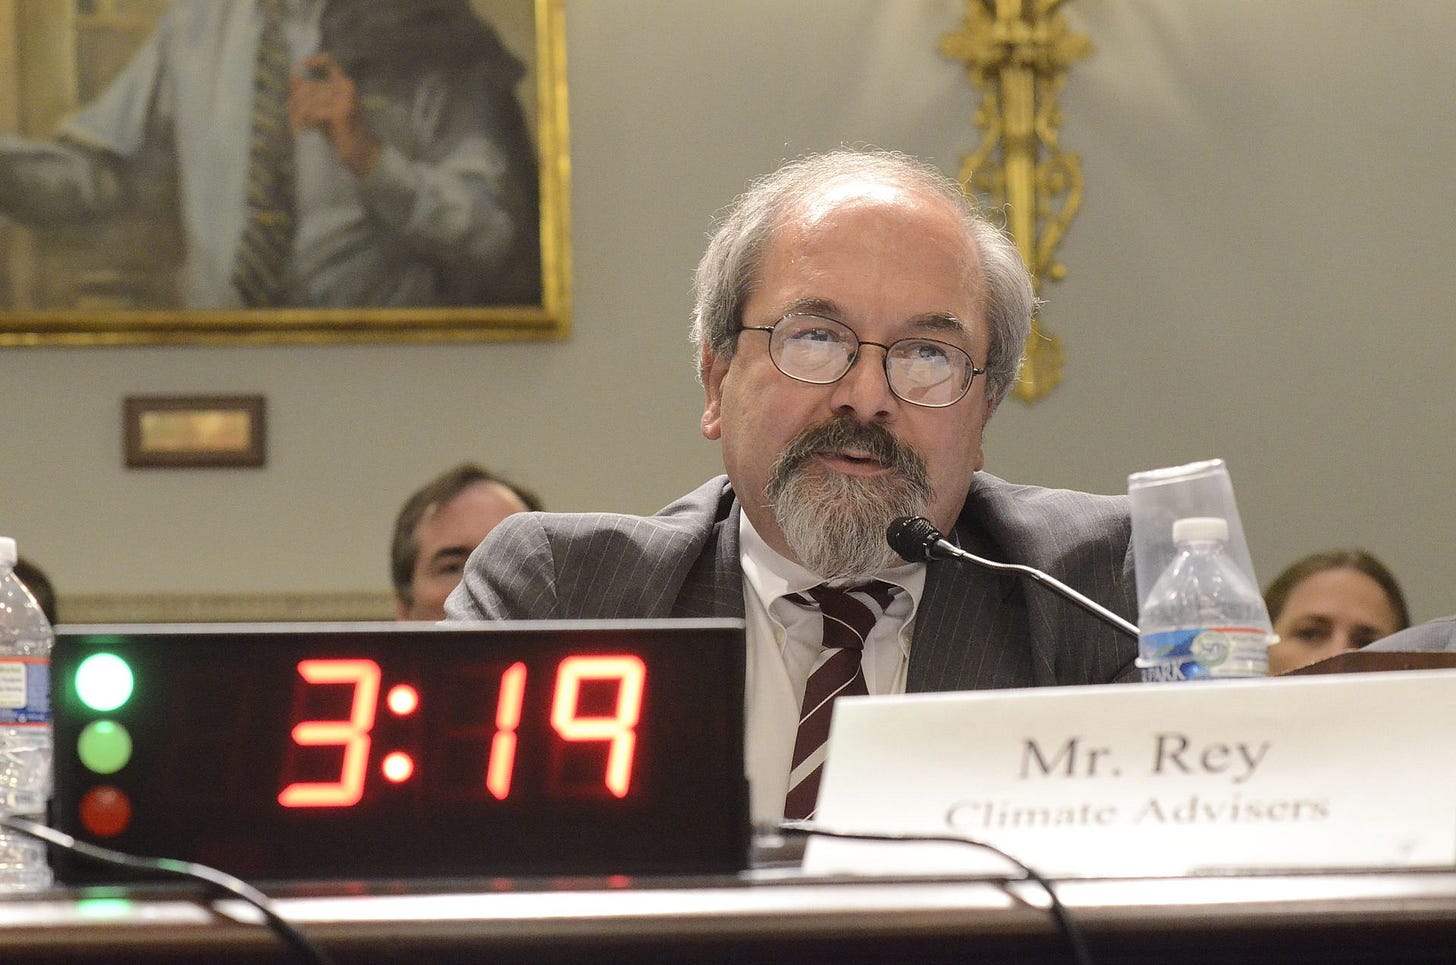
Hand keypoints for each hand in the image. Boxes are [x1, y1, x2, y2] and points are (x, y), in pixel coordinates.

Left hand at [288, 53, 380, 176]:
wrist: (363, 155)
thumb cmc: (342, 134)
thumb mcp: (322, 109)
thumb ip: (310, 93)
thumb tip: (293, 77)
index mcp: (345, 85)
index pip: (329, 61)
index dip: (313, 62)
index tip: (302, 70)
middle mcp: (347, 87)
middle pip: (309, 86)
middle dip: (295, 103)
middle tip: (292, 120)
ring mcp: (345, 99)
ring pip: (308, 100)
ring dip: (298, 116)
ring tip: (296, 128)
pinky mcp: (341, 112)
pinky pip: (312, 111)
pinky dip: (304, 122)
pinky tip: (305, 131)